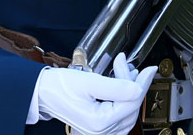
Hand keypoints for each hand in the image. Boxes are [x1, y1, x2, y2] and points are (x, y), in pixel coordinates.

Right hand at [36, 53, 156, 134]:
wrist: (43, 92)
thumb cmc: (60, 86)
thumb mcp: (90, 81)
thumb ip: (116, 86)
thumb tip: (138, 87)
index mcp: (99, 123)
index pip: (132, 101)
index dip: (142, 82)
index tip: (149, 68)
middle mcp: (101, 132)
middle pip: (131, 107)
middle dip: (133, 83)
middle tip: (127, 64)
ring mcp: (99, 133)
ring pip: (127, 112)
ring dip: (129, 91)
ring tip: (125, 72)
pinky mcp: (98, 128)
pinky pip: (119, 117)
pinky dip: (123, 101)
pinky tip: (121, 86)